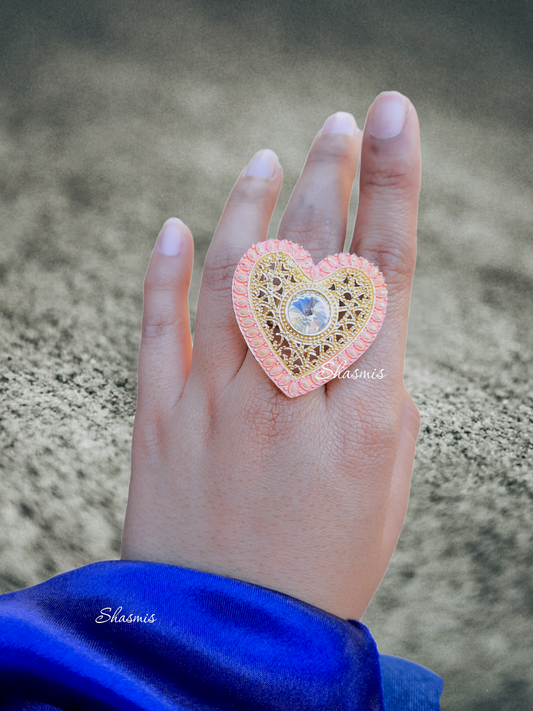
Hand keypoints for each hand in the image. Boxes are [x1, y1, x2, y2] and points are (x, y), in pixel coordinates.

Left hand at [121, 91, 421, 619]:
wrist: (235, 634)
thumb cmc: (326, 563)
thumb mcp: (384, 482)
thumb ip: (375, 396)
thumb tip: (356, 330)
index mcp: (359, 416)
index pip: (381, 275)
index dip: (391, 187)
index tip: (394, 122)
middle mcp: (287, 397)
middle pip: (310, 260)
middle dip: (329, 178)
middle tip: (340, 125)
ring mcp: (216, 405)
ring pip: (231, 278)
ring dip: (251, 209)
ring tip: (272, 159)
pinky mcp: (159, 420)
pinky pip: (161, 329)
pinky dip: (163, 272)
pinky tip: (173, 225)